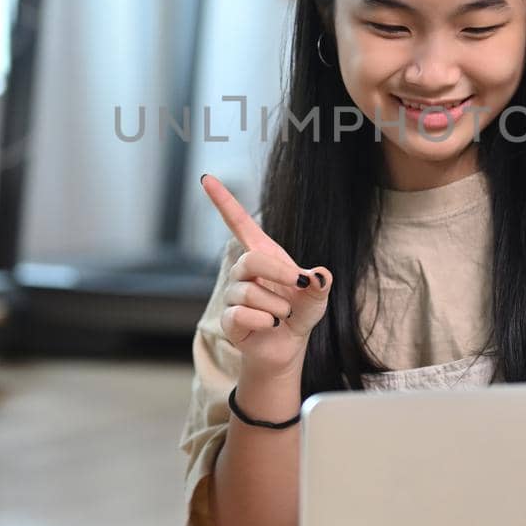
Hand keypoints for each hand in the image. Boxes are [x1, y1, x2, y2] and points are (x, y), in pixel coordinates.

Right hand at [200, 173, 332, 373]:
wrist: (288, 347)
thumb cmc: (299, 313)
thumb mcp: (317, 295)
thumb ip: (319, 283)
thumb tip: (319, 276)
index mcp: (263, 254)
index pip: (238, 223)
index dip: (223, 201)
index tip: (206, 178)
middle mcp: (243, 271)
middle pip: (250, 259)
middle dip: (278, 273)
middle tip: (298, 286)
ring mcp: (233, 294)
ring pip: (250, 292)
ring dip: (277, 306)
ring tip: (283, 315)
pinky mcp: (229, 319)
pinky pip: (242, 314)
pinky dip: (265, 321)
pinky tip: (270, 325)